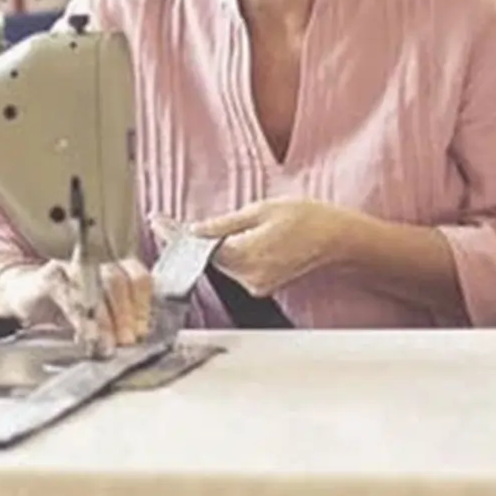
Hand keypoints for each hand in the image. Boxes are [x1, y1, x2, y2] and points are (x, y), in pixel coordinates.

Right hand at [0, 256, 153, 350]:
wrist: (29, 297)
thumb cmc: (71, 304)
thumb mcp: (101, 312)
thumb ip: (121, 319)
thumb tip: (139, 337)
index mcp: (115, 264)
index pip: (138, 277)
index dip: (142, 306)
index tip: (141, 331)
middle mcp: (96, 258)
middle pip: (118, 281)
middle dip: (124, 316)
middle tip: (125, 342)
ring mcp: (72, 264)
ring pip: (95, 288)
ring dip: (103, 321)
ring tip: (106, 345)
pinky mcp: (50, 277)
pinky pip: (69, 296)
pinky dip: (80, 320)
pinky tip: (85, 337)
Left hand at [153, 200, 356, 297]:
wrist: (338, 238)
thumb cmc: (306, 218)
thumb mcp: (261, 210)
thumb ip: (224, 224)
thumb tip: (195, 230)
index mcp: (246, 255)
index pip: (200, 247)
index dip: (175, 235)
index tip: (157, 223)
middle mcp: (248, 277)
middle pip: (208, 258)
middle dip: (192, 240)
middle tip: (171, 221)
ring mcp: (256, 285)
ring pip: (221, 263)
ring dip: (211, 247)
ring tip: (218, 226)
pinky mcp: (262, 286)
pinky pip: (235, 267)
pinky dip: (228, 253)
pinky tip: (232, 238)